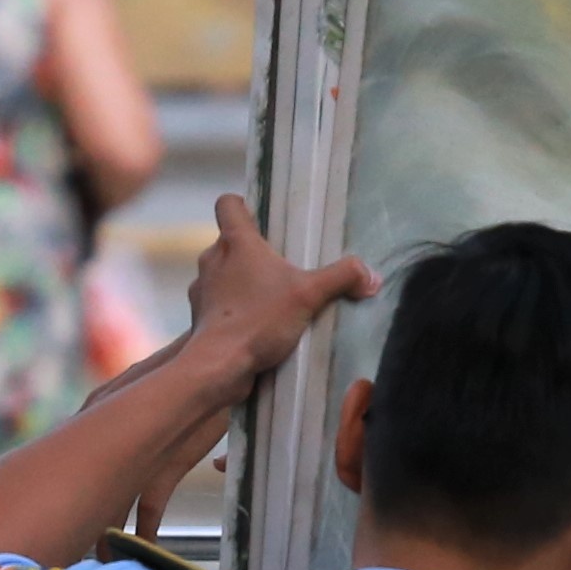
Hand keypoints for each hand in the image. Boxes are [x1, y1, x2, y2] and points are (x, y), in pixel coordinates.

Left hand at [175, 196, 374, 405]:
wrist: (220, 364)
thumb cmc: (260, 318)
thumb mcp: (309, 295)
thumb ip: (342, 278)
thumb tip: (370, 276)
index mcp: (235, 242)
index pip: (227, 205)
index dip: (241, 205)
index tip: (258, 216)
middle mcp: (212, 260)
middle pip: (229, 242)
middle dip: (252, 251)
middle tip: (279, 264)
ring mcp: (202, 289)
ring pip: (222, 273)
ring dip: (241, 281)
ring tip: (269, 297)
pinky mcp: (200, 317)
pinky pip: (219, 304)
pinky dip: (233, 309)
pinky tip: (255, 323)